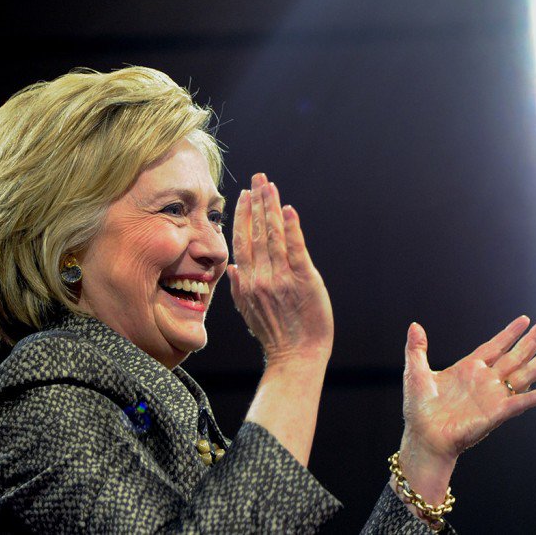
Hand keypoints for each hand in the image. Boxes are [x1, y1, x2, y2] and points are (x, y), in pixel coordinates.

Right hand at [227, 173, 332, 363]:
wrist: (295, 357)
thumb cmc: (275, 336)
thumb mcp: (248, 312)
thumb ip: (238, 288)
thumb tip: (231, 267)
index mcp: (247, 282)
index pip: (242, 241)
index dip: (243, 216)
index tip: (244, 195)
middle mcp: (261, 276)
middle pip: (257, 232)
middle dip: (257, 202)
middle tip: (258, 177)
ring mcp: (281, 278)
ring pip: (274, 236)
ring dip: (271, 208)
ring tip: (270, 186)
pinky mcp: (304, 281)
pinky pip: (296, 250)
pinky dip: (292, 229)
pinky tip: (288, 210)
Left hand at [398, 317, 535, 500]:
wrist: (423, 437)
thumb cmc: (419, 409)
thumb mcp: (415, 372)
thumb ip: (416, 348)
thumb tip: (415, 325)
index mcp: (468, 369)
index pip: (494, 346)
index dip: (509, 333)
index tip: (524, 319)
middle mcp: (485, 380)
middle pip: (514, 355)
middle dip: (531, 339)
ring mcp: (493, 396)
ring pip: (523, 374)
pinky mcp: (497, 413)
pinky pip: (522, 402)